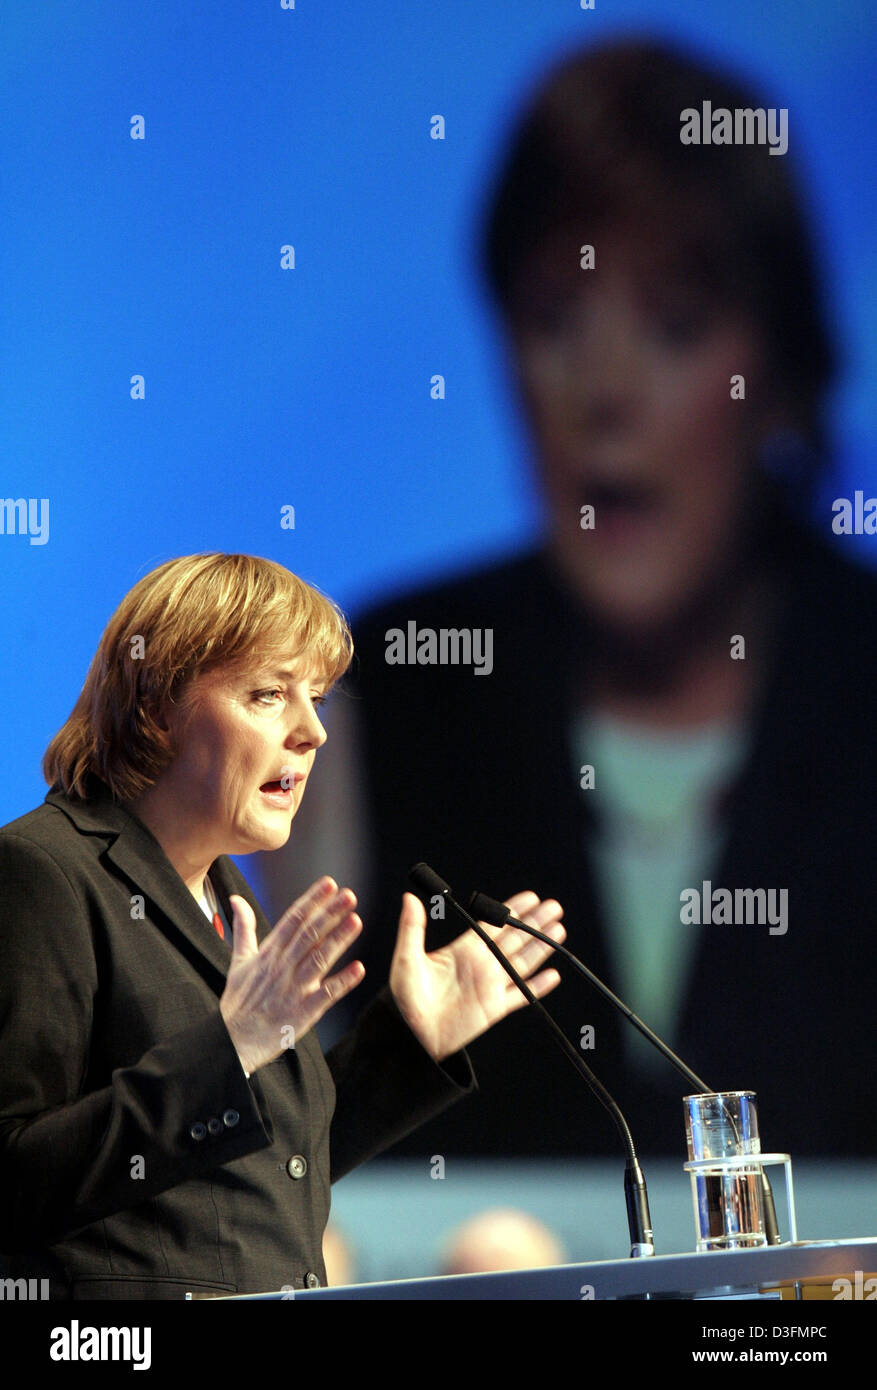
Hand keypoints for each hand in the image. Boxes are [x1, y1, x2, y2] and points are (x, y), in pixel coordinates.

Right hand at [220, 877, 363, 1074]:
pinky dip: (342, 982)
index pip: (293, 920)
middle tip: (349, 895)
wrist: (232, 1041)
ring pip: (319, 959)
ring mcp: (293, 989)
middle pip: (308, 934)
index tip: (329, 884)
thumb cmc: (239, 1002)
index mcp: (268, 953)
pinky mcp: (302, 1012)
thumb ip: (243, 928)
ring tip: (356, 920)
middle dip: (330, 913)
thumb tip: (237, 900)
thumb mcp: (238, 961)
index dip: (312, 900)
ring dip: (338, 940)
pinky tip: (359, 969)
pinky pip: (326, 995)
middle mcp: (281, 968)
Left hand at [389, 890, 564, 1062]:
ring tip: (558, 931)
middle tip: (554, 907)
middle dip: (535, 923)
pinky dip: (537, 987)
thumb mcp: (406, 958)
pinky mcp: (494, 1008)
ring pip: (522, 962)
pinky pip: (520, 995)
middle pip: (514, 939)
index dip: (513, 910)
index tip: (531, 898)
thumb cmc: (404, 997)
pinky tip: (552, 976)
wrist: (411, 1035)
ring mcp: (489, 986)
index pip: (493, 924)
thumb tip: (409, 898)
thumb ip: (412, 928)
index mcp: (463, 950)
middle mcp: (481, 964)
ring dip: (541, 947)